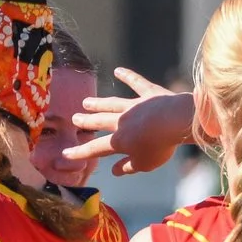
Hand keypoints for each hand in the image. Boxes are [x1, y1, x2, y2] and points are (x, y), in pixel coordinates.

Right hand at [63, 68, 195, 174]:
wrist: (175, 122)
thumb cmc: (159, 147)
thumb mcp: (144, 164)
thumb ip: (128, 166)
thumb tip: (114, 171)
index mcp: (119, 141)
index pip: (95, 148)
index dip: (80, 152)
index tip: (67, 153)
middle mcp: (122, 121)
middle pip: (100, 121)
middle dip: (87, 121)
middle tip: (75, 118)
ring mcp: (135, 106)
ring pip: (112, 104)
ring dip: (99, 103)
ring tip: (86, 102)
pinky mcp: (150, 94)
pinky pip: (137, 83)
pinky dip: (128, 76)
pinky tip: (118, 70)